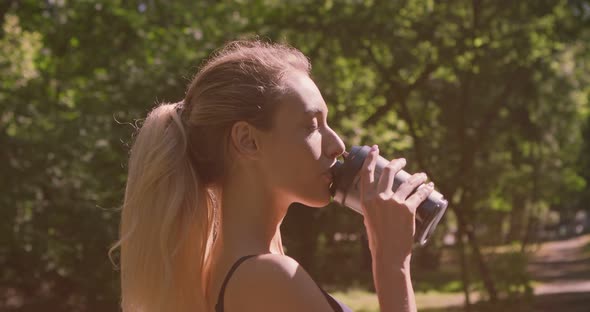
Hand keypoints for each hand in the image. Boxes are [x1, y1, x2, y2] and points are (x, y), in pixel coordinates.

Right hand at [359, 145, 433, 265]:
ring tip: (422, 176)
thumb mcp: (369, 220)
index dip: (371, 159)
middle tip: (402, 161)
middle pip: (388, 173)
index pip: (367, 174)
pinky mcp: (408, 209)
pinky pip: (419, 195)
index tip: (375, 149)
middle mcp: (379, 198)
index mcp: (366, 200)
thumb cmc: (378, 241)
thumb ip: (373, 208)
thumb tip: (380, 201)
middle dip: (397, 163)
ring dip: (417, 177)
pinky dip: (426, 189)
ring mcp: (394, 203)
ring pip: (408, 182)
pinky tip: (430, 186)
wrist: (389, 254)